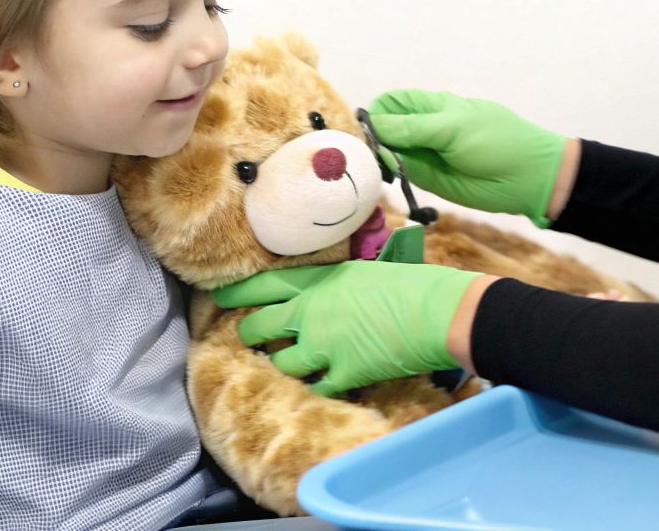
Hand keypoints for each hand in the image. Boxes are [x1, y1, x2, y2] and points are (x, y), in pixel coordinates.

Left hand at [211, 261, 482, 396]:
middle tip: (253, 339)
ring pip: (282, 363)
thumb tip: (328, 293)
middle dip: (253, 335)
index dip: (238, 293)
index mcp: (319, 280)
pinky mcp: (343, 372)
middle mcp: (311, 311)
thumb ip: (337, 283)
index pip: (264, 284)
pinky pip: (315, 387)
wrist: (437, 311)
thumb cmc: (413, 283)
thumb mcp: (366, 270)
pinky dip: (317, 388)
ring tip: (294, 365)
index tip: (220, 297)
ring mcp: (323, 344)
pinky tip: (326, 384)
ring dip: (286, 365)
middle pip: (260, 327)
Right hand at [366, 89, 564, 227]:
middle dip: (371, 136)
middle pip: (385, 127)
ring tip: (373, 166)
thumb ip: (411, 129)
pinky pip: (401, 174)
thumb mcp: (452, 128)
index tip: (362, 129)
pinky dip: (389, 176)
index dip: (375, 112)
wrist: (528, 178)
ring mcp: (424, 155)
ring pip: (389, 152)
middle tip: (363, 152)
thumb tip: (372, 127)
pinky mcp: (428, 180)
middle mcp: (423, 128)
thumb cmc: (495, 141)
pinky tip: (386, 178)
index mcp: (431, 106)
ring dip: (377, 158)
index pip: (391, 102)